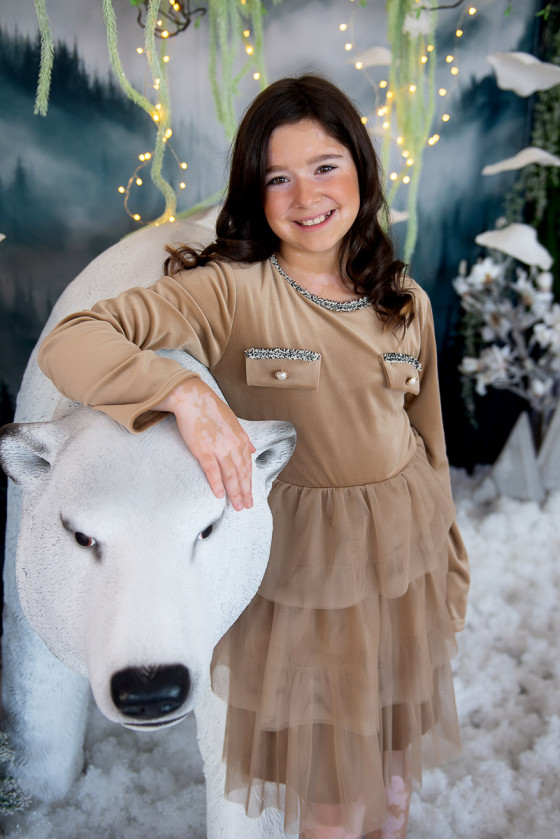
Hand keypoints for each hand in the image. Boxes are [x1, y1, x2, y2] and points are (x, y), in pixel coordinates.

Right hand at [155, 379, 254, 510]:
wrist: (193, 398)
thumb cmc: (211, 408)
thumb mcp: (233, 421)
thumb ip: (244, 437)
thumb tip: (253, 449)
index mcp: (240, 438)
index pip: (247, 465)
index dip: (249, 482)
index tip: (250, 494)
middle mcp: (232, 445)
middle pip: (241, 473)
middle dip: (245, 492)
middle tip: (246, 506)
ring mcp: (218, 448)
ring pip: (230, 475)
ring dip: (234, 493)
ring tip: (236, 506)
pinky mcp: (203, 450)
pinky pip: (212, 471)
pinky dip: (217, 484)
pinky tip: (220, 495)